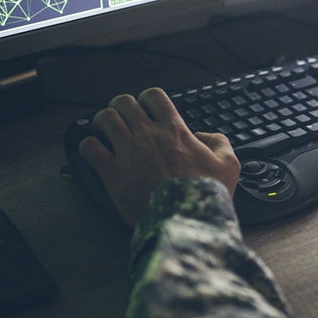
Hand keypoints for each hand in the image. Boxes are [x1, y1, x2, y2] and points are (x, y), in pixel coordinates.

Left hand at [78, 88, 240, 226]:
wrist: (188, 222)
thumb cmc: (207, 195)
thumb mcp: (228, 166)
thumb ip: (220, 143)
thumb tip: (205, 135)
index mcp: (174, 131)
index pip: (153, 96)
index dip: (146, 100)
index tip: (146, 112)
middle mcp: (149, 136)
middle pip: (123, 102)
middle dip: (120, 109)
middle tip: (122, 122)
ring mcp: (129, 153)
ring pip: (104, 118)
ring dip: (101, 124)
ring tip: (104, 134)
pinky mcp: (113, 174)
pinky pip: (89, 147)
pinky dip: (88, 147)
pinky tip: (95, 154)